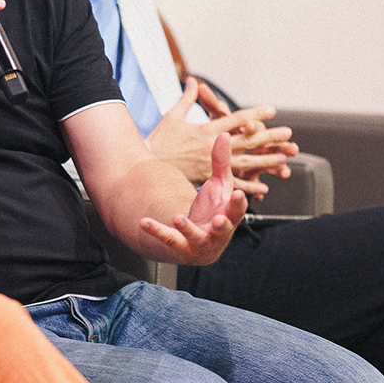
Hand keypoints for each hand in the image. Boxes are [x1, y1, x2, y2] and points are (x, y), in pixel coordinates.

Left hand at [137, 133, 246, 264]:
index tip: (239, 195)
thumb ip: (221, 162)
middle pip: (224, 228)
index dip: (239, 204)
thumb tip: (224, 136)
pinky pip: (169, 239)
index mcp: (230, 215)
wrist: (203, 240)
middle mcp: (218, 232)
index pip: (238, 209)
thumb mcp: (220, 186)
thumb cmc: (215, 210)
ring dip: (187, 229)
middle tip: (219, 220)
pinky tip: (144, 222)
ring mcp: (200, 241)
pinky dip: (156, 230)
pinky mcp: (182, 247)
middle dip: (222, 225)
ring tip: (178, 218)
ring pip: (195, 237)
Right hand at [145, 78, 296, 198]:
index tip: (272, 110)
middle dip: (269, 137)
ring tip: (284, 158)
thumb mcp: (172, 115)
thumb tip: (193, 79)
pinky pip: (230, 183)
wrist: (145, 166)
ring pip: (244, 163)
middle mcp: (211, 147)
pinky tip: (264, 189)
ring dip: (266, 161)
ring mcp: (210, 164)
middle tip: (288, 134)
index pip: (235, 120)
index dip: (255, 114)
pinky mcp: (206, 180)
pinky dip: (247, 187)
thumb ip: (187, 97)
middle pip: (246, 141)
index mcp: (205, 130)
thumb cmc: (159, 140)